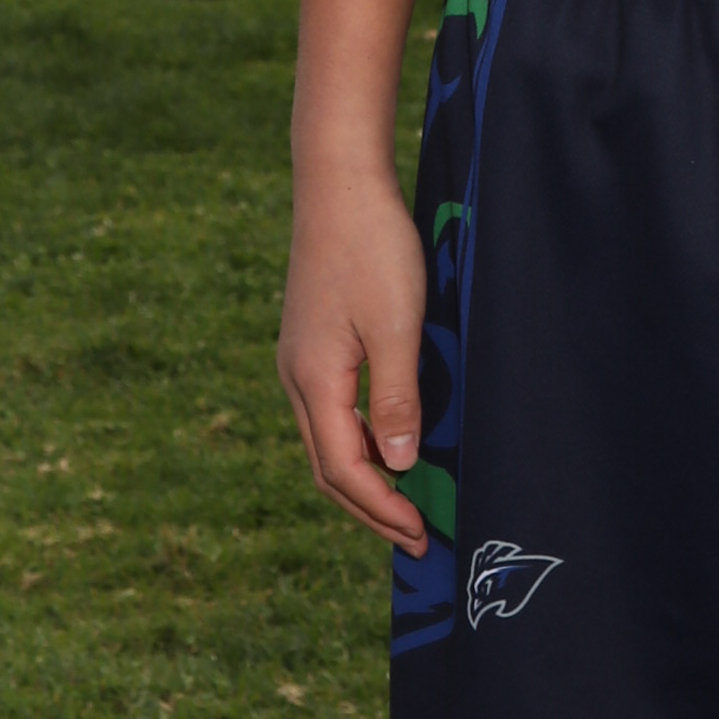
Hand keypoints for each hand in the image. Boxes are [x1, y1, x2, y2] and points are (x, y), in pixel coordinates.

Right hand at [277, 164, 430, 550]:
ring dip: (364, 476)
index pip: (344, 470)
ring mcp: (301, 359)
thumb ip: (397, 398)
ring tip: (403, 501)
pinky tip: (387, 439)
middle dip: (370, 506)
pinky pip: (333, 410)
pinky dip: (358, 439)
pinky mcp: (313, 340)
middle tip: (413, 536)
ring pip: (328, 439)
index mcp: (314, 381)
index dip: (382, 508)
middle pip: (328, 465)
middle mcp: (297, 378)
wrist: (340, 182)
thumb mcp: (396, 325)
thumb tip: (400, 465)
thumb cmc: (372, 248)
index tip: (420, 534)